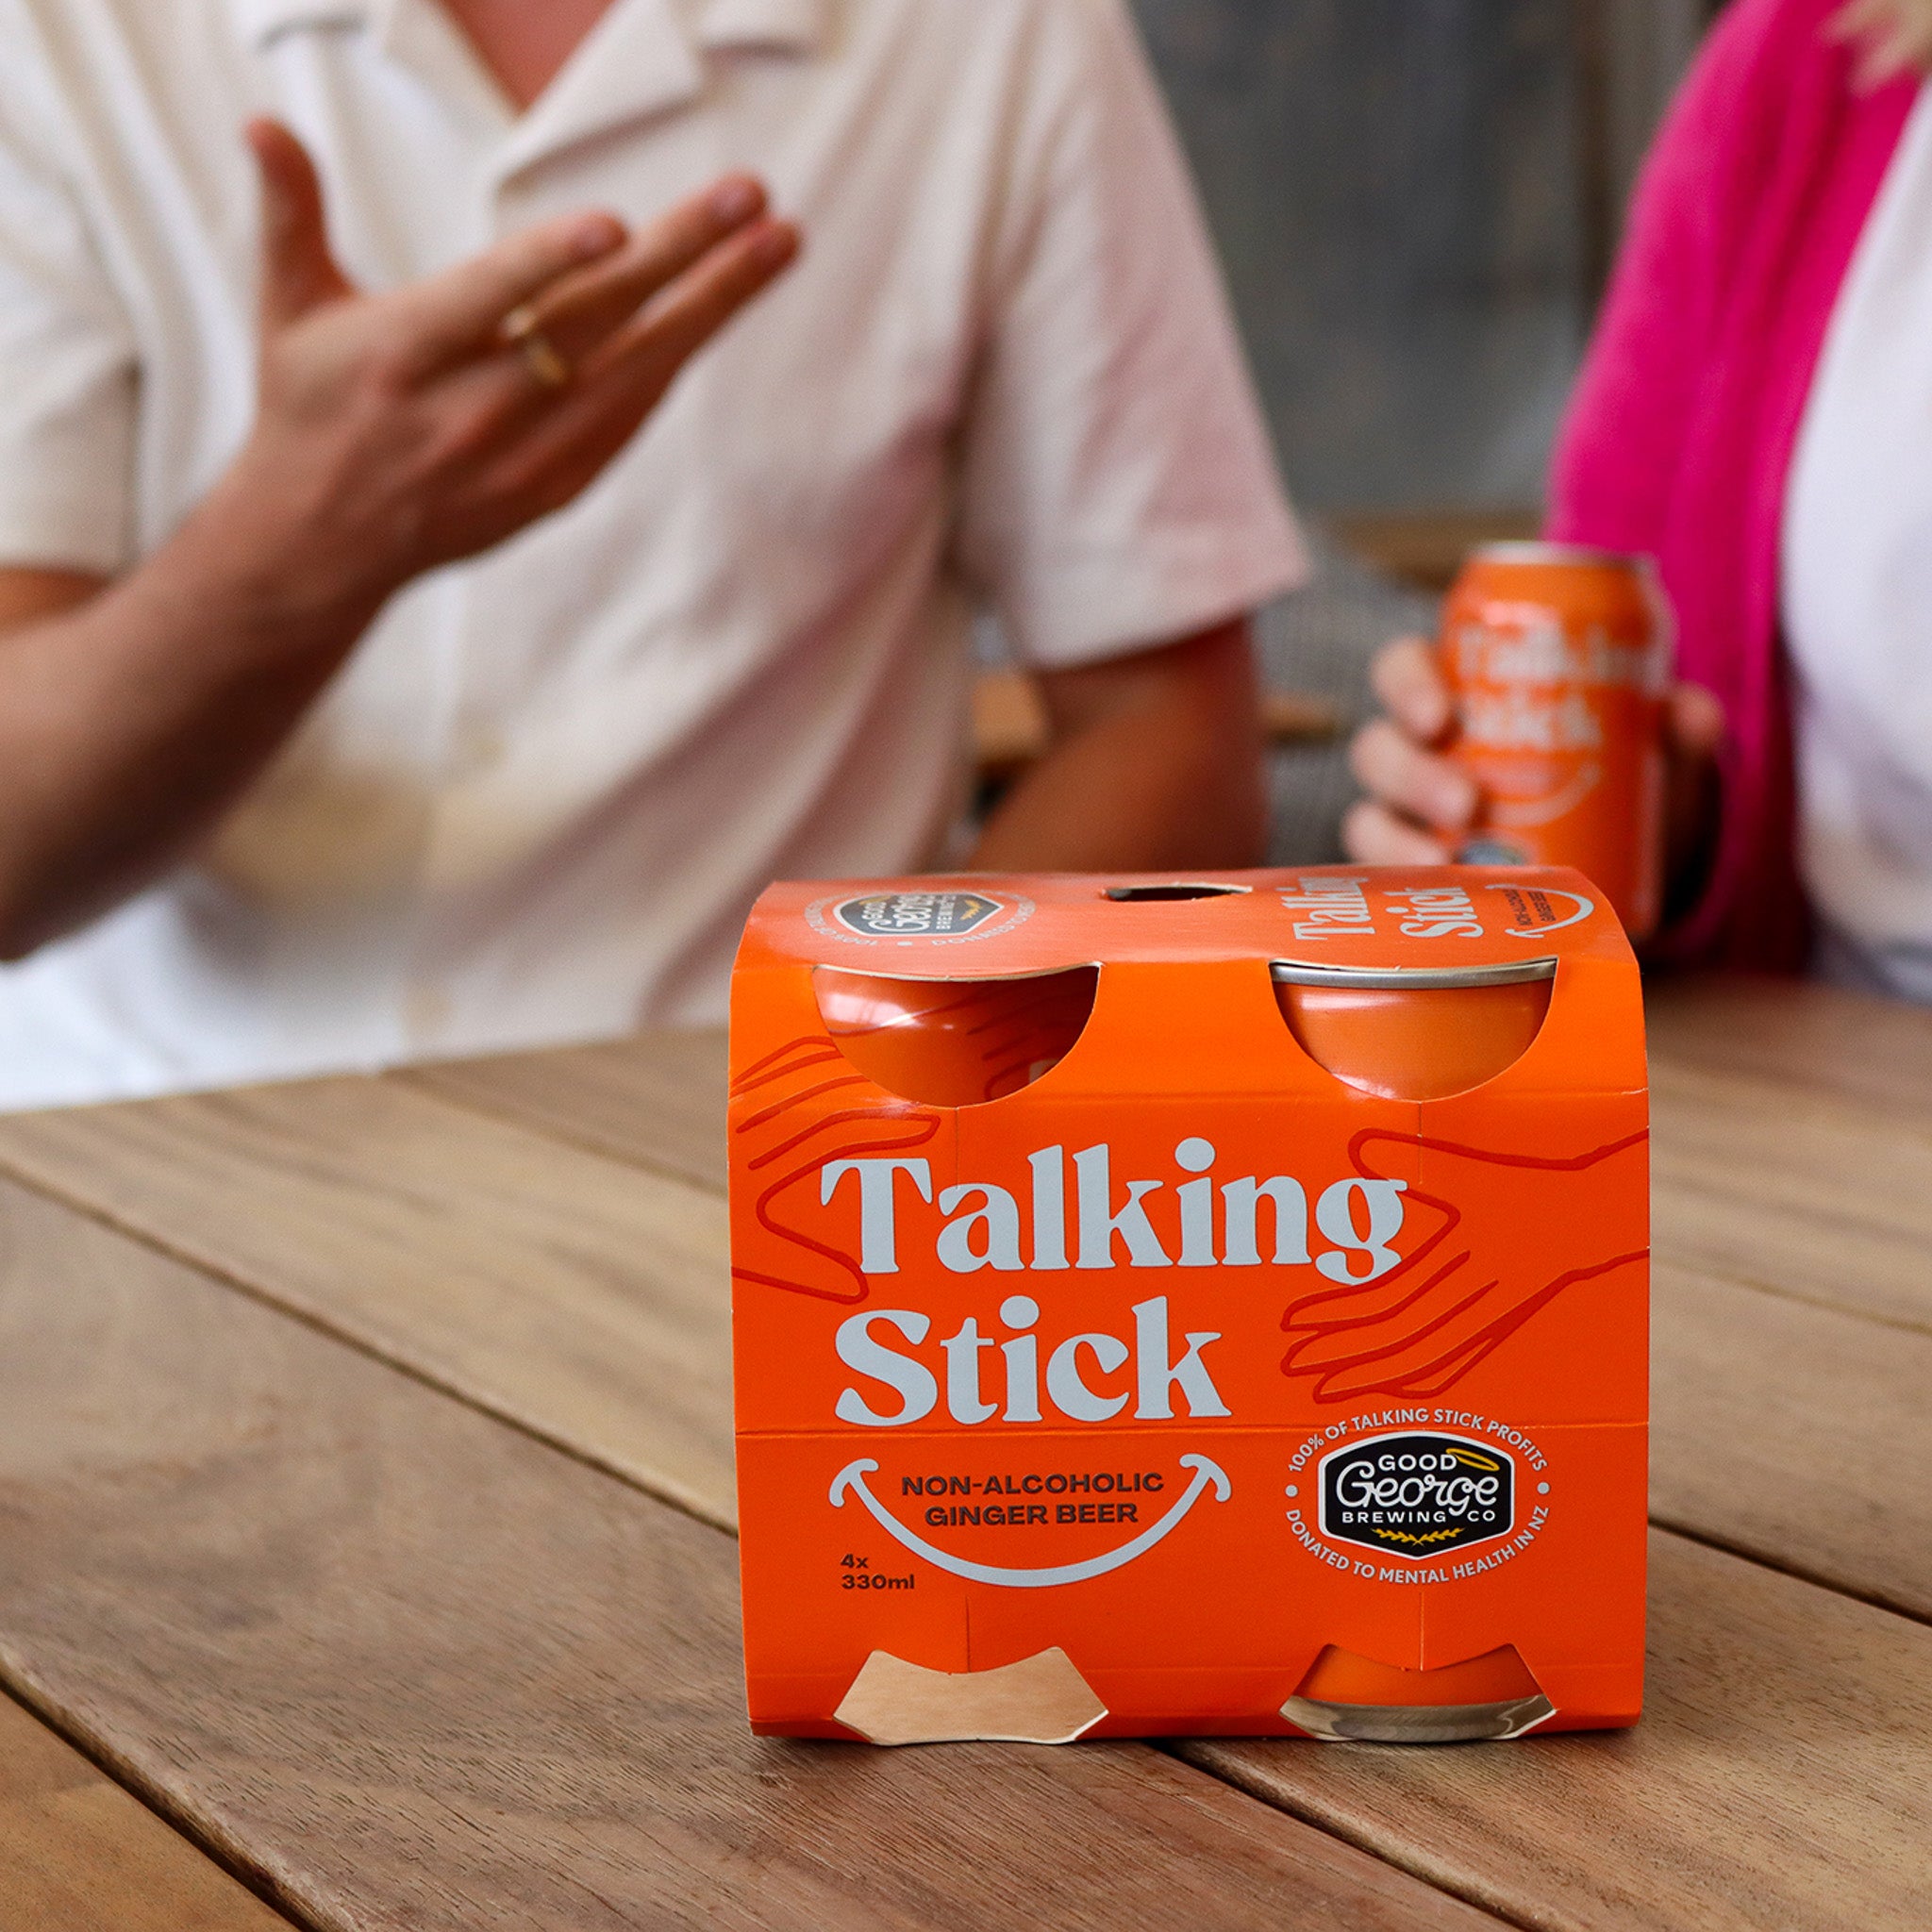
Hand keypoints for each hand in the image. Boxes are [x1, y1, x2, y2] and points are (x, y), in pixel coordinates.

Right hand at [209, 119, 798, 626]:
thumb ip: (288, 213)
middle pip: (592, 326)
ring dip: (713, 305)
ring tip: (779, 242)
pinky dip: (679, 357)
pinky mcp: (554, 488)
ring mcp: (521, 458)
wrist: (321, 547)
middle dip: (680, 259)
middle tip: (750, 197)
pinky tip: (726, 303)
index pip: (488, 300)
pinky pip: (632, 414)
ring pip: (637, 371)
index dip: (550, 263)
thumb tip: (262, 124)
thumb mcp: (285, 312)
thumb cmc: (308, 408)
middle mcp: (470, 411)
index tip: (616, 227)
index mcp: (401, 355)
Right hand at [1342, 634, 1725, 901]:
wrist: (1623, 869)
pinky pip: (1376, 878)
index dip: (1407, 684)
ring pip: (1368, 812)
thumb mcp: (1651, 756)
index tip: (1443, 714)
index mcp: (1456, 695)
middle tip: (1467, 802)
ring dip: (1397, 835)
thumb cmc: (1618, 785)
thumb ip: (1676, 729)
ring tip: (1446, 862)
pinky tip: (1429, 899)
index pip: (1403, 669)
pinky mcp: (1408, 874)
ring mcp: (1405, 817)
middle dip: (1411, 772)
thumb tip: (1687, 713)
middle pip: (1378, 746)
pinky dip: (1395, 886)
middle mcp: (1417, 753)